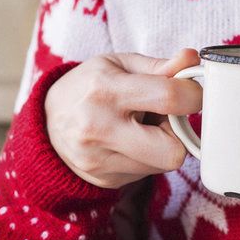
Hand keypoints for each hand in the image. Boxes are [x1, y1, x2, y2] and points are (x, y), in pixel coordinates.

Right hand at [45, 48, 200, 188]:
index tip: (191, 93)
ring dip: (164, 145)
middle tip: (167, 119)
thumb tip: (192, 59)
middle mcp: (100, 128)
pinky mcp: (104, 180)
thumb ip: (159, 66)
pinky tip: (130, 143)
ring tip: (142, 128)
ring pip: (164, 164)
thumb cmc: (90, 86)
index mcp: (106, 90)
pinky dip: (148, 157)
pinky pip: (148, 173)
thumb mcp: (119, 64)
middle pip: (173, 151)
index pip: (170, 97)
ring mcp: (100, 160)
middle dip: (180, 134)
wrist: (46, 122)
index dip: (194, 95)